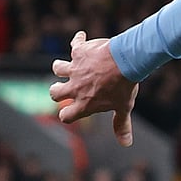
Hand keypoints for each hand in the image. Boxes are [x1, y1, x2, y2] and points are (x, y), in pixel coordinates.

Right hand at [49, 31, 139, 146]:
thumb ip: (121, 125)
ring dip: (61, 66)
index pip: (65, 116)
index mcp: (83, 103)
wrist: (126, 61)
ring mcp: (75, 69)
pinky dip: (78, 40)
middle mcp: (75, 87)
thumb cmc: (125, 85)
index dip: (67, 114)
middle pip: (54, 92)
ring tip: (66, 65)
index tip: (69, 111)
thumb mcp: (124, 107)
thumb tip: (126, 143)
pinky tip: (82, 37)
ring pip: (58, 67)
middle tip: (62, 88)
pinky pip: (75, 44)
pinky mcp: (80, 52)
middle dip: (57, 90)